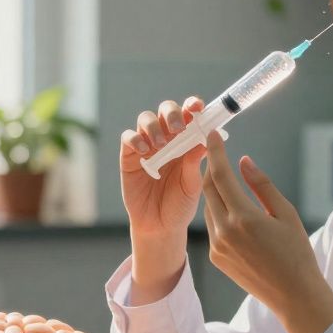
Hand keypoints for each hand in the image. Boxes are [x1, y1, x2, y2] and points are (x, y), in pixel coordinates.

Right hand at [120, 96, 208, 238]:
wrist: (160, 226)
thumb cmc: (180, 204)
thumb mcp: (192, 184)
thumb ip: (195, 163)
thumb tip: (204, 139)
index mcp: (187, 141)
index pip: (190, 115)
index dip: (193, 106)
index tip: (197, 107)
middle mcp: (167, 138)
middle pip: (166, 111)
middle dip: (172, 113)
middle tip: (178, 127)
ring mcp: (147, 145)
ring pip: (146, 119)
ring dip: (154, 126)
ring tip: (161, 144)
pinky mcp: (130, 156)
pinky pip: (128, 138)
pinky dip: (135, 138)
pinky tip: (145, 150)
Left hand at [201, 132, 332, 332]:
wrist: (293, 295)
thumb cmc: (297, 252)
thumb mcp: (286, 214)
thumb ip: (262, 185)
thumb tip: (244, 161)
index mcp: (244, 217)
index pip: (221, 175)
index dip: (215, 152)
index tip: (212, 134)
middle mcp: (225, 231)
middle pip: (208, 189)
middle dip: (211, 168)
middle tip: (217, 153)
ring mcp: (217, 247)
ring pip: (209, 208)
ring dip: (215, 192)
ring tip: (228, 181)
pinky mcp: (216, 258)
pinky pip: (212, 227)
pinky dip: (219, 213)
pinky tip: (233, 211)